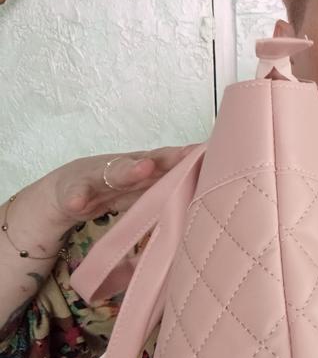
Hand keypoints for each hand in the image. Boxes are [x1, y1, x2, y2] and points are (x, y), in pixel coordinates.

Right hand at [43, 144, 199, 227]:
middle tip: (184, 156)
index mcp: (143, 169)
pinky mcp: (72, 194)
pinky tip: (77, 203)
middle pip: (147, 160)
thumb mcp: (143, 190)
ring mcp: (97, 178)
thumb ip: (171, 188)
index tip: (206, 154)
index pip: (168, 161)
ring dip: (128, 170)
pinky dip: (75, 198)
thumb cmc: (117, 189)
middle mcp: (124, 167)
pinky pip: (73, 196)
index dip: (186, 159)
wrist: (68, 190)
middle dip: (166, 159)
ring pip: (113, 172)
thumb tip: (209, 196)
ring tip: (144, 168)